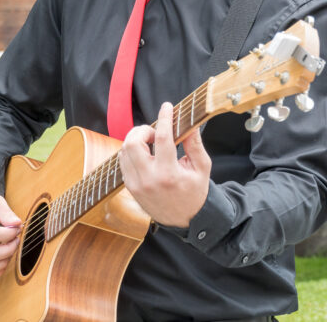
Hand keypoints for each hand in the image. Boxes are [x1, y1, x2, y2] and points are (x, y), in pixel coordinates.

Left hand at [120, 101, 211, 227]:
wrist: (185, 220)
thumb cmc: (195, 192)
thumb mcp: (202, 168)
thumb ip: (195, 144)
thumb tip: (190, 123)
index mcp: (169, 174)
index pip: (163, 138)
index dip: (164, 118)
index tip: (166, 107)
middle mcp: (149, 179)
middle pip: (133, 142)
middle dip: (143, 130)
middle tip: (156, 133)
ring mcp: (136, 185)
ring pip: (124, 151)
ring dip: (136, 140)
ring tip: (151, 143)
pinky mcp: (131, 188)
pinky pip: (123, 162)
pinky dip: (131, 152)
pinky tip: (145, 153)